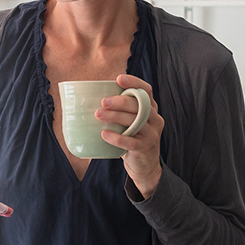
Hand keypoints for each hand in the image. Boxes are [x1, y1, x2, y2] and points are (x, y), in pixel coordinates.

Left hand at [95, 75, 163, 198]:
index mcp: (151, 108)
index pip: (146, 90)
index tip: (119, 79)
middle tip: (103, 102)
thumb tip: (90, 98)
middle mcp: (155, 119)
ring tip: (98, 115)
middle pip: (139, 105)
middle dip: (120, 101)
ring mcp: (152, 134)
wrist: (144, 166)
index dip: (134, 82)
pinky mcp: (145, 148)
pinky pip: (131, 142)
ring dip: (115, 117)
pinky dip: (116, 137)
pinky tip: (104, 134)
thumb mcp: (130, 122)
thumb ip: (120, 110)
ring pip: (135, 121)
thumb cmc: (132, 138)